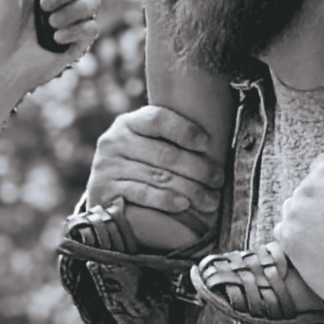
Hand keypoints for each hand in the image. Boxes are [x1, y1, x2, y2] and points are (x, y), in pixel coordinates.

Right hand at [86, 105, 222, 251]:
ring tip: (210, 200)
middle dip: (198, 168)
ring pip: (158, 176)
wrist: (107, 198)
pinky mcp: (105, 191)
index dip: (185, 130)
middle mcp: (114, 142)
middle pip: (164, 153)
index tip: (208, 143)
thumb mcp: (148, 147)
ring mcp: (107, 166)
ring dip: (190, 189)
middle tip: (218, 179)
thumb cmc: (139, 168)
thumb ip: (169, 140)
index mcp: (127, 124)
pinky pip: (143, 193)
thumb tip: (215, 143)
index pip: (158, 119)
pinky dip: (166, 199)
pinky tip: (184, 204)